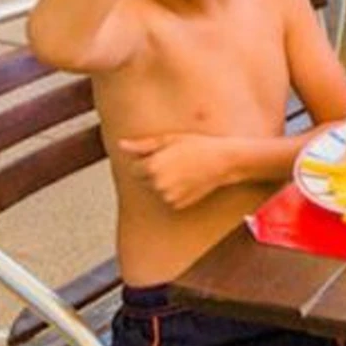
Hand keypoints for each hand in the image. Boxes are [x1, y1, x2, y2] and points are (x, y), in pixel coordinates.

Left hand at [117, 132, 235, 209]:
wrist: (223, 162)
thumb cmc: (197, 146)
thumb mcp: (169, 140)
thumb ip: (142, 145)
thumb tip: (121, 145)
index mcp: (151, 168)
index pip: (133, 168)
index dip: (145, 160)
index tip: (161, 154)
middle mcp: (157, 185)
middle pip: (143, 180)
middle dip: (152, 171)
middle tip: (174, 160)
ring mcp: (167, 197)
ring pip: (156, 189)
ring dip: (163, 181)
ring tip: (183, 169)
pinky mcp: (177, 205)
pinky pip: (167, 197)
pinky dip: (174, 190)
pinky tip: (188, 180)